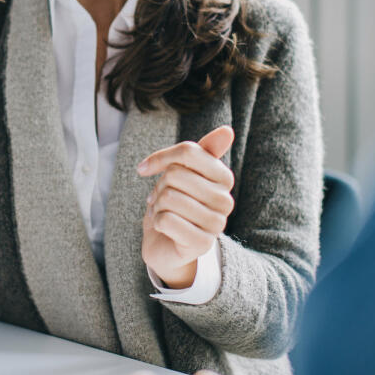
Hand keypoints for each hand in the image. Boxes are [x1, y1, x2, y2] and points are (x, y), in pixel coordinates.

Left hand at [137, 126, 235, 287]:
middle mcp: (226, 201)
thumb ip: (202, 152)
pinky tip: (163, 227)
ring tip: (163, 212)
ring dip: (157, 205)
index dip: (161, 157)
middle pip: (176, 174)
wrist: (166, 244)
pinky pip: (166, 220)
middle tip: (162, 198)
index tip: (146, 168)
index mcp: (224, 178)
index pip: (188, 151)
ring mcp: (216, 224)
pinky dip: (156, 222)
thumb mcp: (184, 173)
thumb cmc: (175, 204)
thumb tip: (228, 130)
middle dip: (160, 186)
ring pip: (170, 197)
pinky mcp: (202, 244)